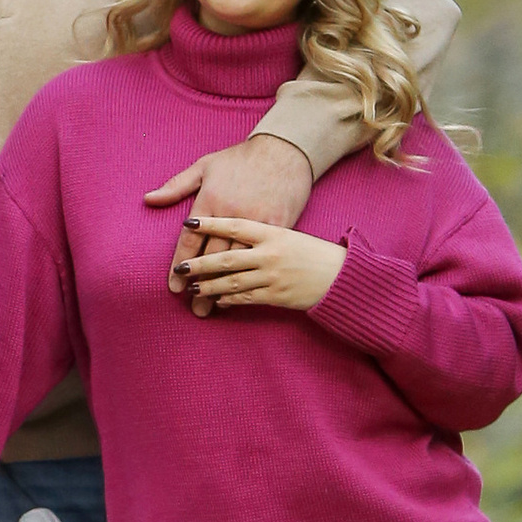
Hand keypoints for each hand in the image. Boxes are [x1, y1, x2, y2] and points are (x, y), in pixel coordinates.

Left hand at [145, 132, 312, 298]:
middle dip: (199, 283)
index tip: (173, 285)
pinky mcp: (279, 230)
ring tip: (208, 306)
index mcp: (211, 201)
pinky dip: (247, 277)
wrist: (285, 151)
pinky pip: (259, 261)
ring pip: (234, 264)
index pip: (191, 240)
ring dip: (219, 286)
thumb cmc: (242, 158)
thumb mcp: (205, 165)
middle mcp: (232, 215)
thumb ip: (175, 185)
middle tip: (189, 304)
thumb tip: (148, 199)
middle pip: (211, 257)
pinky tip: (234, 293)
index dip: (180, 264)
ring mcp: (257, 224)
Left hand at [174, 212, 346, 312]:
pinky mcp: (277, 296)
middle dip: (200, 264)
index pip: (235, 225)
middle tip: (180, 268)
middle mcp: (271, 253)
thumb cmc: (311, 249)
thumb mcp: (289, 227)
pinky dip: (228, 298)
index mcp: (273, 231)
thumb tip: (231, 223)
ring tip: (192, 287)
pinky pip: (246, 298)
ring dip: (209, 286)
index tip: (188, 224)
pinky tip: (216, 299)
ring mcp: (274, 276)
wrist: (341, 275)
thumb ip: (259, 224)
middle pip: (227, 258)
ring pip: (232, 281)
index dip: (210, 224)